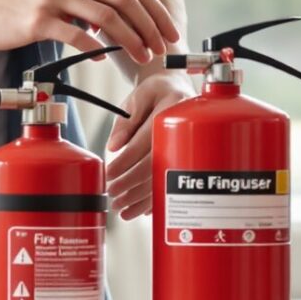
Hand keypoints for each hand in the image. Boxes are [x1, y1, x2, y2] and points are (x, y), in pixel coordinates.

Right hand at [0, 0, 181, 64]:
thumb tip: (119, 18)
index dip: (156, 8)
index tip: (168, 29)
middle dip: (151, 26)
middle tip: (162, 47)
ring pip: (109, 18)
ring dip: (131, 40)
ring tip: (140, 56)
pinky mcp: (38, 19)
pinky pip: (78, 35)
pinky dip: (97, 48)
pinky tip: (102, 57)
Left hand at [103, 72, 193, 218]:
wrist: (178, 88)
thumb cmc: (155, 92)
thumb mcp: (138, 96)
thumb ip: (126, 120)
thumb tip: (114, 147)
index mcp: (171, 109)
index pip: (146, 141)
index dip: (126, 161)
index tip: (110, 175)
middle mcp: (185, 129)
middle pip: (157, 165)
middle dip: (132, 185)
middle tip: (113, 196)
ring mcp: (190, 146)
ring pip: (166, 179)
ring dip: (142, 199)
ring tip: (123, 209)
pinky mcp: (189, 159)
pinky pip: (175, 184)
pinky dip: (157, 199)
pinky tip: (142, 210)